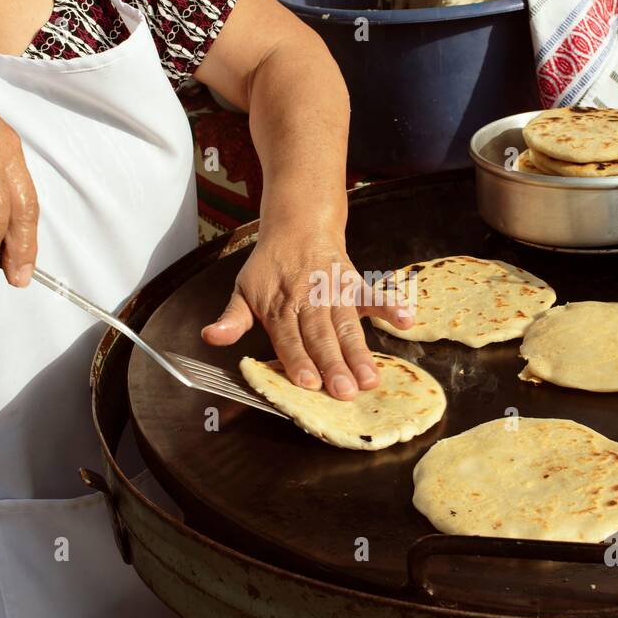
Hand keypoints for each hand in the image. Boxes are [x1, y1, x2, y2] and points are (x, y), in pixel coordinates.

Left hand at [201, 226, 413, 398]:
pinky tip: (406, 319)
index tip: (308, 383)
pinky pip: (374, 294)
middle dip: (333, 365)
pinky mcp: (355, 283)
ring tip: (371, 379)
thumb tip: (211, 337)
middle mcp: (308, 301)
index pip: (289, 339)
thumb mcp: (243, 290)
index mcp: (279, 307)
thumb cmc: (270, 268)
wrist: (298, 225)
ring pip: (348, 326)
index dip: (298, 360)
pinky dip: (390, 304)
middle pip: (321, 337)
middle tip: (344, 392)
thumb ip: (232, 319)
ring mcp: (334, 292)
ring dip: (361, 353)